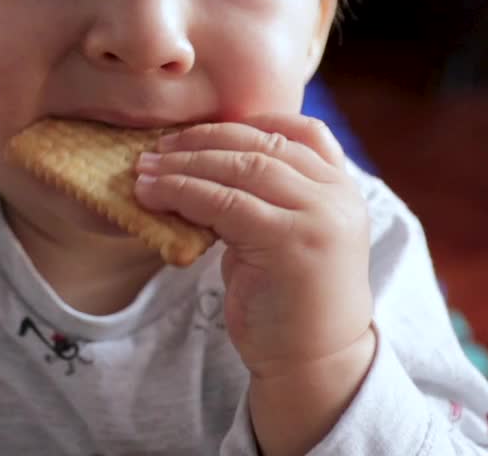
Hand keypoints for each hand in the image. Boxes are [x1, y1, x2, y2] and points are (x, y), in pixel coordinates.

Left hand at [133, 114, 373, 379]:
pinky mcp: (289, 241)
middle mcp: (337, 196)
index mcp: (342, 188)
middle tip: (155, 149)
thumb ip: (266, 196)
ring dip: (184, 165)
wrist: (313, 363)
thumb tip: (201, 161)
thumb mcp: (286, 233)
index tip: (199, 131)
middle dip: (202, 141)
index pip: (299, 130)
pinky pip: (225, 203)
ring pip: (240, 169)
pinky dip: (184, 193)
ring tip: (144, 171)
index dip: (245, 124)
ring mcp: (318, 216)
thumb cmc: (290, 300)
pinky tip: (155, 196)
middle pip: (262, 145)